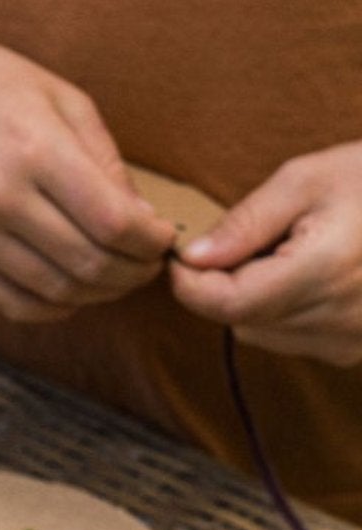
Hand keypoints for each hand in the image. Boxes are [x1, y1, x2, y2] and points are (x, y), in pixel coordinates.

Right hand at [0, 27, 176, 321]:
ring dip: (99, 292)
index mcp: (34, 150)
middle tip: (149, 263)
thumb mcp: (65, 101)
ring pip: (56, 290)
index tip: (164, 238)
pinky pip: (15, 304)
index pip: (112, 222)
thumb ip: (106, 162)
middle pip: (87, 263)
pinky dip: (56, 307)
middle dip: (133, 271)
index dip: (150, 242)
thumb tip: (143, 222)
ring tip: (118, 275)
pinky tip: (75, 289)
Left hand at [171, 144, 361, 362]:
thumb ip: (246, 221)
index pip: (227, 304)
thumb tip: (193, 258)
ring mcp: (351, 340)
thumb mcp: (308, 180)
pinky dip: (285, 310)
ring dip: (258, 298)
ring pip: (261, 332)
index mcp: (326, 271)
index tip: (184, 256)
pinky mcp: (353, 349)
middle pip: (240, 319)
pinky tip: (315, 275)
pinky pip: (291, 338)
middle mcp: (340, 318)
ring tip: (296, 253)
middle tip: (261, 240)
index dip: (192, 284)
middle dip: (230, 283)